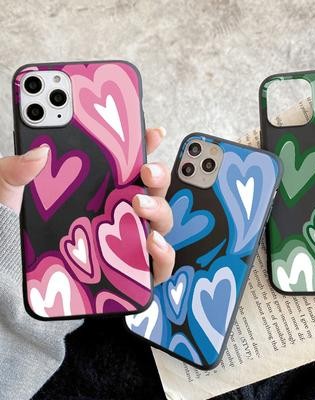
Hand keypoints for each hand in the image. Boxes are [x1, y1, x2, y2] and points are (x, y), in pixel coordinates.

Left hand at [0, 127, 173, 284]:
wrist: (10, 281)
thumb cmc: (14, 236)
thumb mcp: (9, 198)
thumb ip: (15, 172)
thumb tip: (38, 152)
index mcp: (98, 190)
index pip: (129, 164)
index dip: (144, 145)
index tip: (153, 132)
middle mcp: (118, 212)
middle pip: (153, 189)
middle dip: (158, 174)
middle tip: (145, 170)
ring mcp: (128, 241)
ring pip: (161, 220)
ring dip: (159, 208)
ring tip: (140, 205)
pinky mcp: (132, 272)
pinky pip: (160, 263)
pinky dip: (165, 252)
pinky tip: (152, 242)